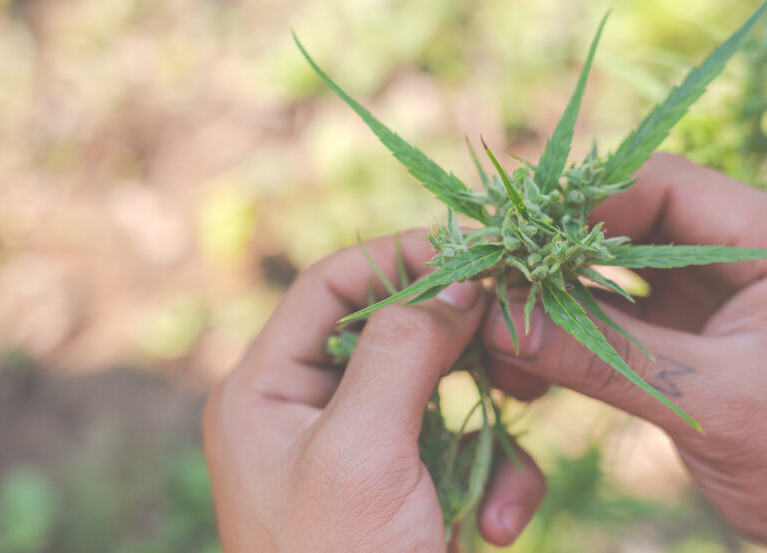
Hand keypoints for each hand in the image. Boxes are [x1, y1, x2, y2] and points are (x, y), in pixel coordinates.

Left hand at [203, 231, 545, 550]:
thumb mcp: (362, 451)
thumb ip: (403, 350)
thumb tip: (457, 281)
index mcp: (266, 387)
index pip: (332, 285)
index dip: (399, 258)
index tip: (473, 255)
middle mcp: (305, 407)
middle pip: (391, 329)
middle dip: (458, 343)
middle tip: (514, 336)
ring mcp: (357, 447)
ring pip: (438, 390)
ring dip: (487, 429)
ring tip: (505, 487)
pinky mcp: (401, 484)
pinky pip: (457, 446)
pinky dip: (494, 476)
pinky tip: (502, 526)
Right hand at [482, 153, 766, 542]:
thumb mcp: (712, 401)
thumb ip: (607, 356)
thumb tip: (499, 323)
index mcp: (763, 241)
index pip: (663, 186)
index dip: (587, 208)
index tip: (522, 245)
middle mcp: (727, 258)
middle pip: (623, 224)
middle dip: (555, 257)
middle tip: (491, 283)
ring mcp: (700, 298)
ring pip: (608, 273)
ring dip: (552, 301)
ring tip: (498, 330)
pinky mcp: (677, 338)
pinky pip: (608, 319)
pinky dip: (567, 337)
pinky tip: (526, 363)